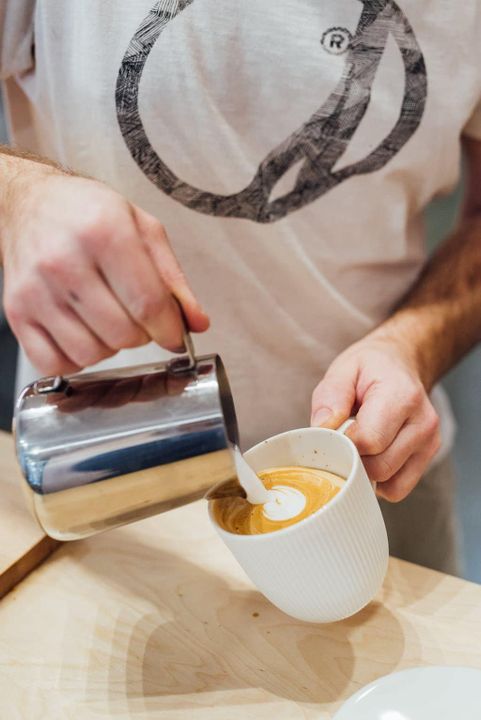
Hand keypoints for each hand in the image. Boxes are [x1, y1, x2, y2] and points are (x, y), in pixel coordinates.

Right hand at [0, 163, 208, 374]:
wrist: (30, 203)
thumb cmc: (88, 213)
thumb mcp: (143, 229)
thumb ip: (173, 279)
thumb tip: (195, 322)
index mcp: (104, 232)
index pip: (148, 304)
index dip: (170, 330)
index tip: (174, 336)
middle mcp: (65, 261)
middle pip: (122, 334)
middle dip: (141, 335)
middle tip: (135, 316)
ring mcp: (35, 289)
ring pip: (91, 354)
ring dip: (109, 347)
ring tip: (107, 320)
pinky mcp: (16, 311)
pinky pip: (53, 363)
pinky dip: (74, 360)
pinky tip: (81, 335)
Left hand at [310, 333, 440, 501]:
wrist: (400, 364)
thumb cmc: (369, 368)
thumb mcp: (343, 370)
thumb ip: (330, 397)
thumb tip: (323, 430)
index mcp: (402, 396)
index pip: (369, 441)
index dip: (343, 443)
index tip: (332, 433)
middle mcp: (422, 422)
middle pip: (379, 467)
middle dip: (353, 459)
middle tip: (342, 440)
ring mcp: (429, 442)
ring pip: (390, 482)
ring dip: (366, 473)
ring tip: (358, 445)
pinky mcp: (428, 456)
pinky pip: (399, 488)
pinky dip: (380, 481)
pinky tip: (371, 457)